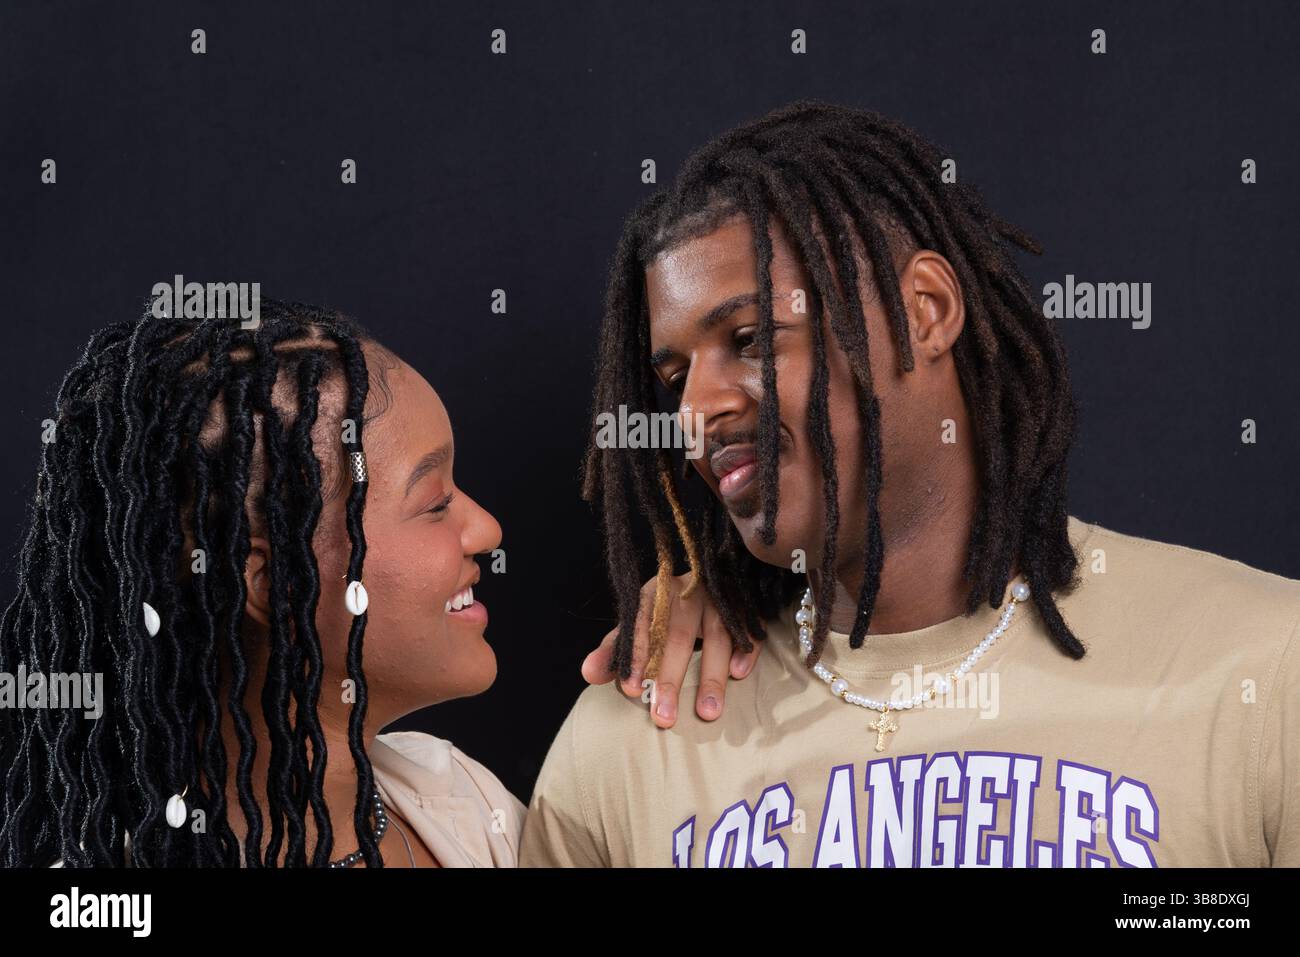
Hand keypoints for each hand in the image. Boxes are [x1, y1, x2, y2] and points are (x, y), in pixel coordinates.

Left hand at [581, 572, 761, 727]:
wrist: (713, 576)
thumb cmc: (667, 612)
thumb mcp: (640, 624)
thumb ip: (617, 649)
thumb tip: (588, 674)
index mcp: (656, 593)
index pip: (641, 624)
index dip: (636, 656)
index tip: (629, 690)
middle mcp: (687, 591)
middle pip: (676, 636)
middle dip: (669, 679)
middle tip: (663, 718)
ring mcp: (719, 598)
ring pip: (716, 637)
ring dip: (711, 677)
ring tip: (706, 714)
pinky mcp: (746, 606)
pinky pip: (748, 629)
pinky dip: (745, 651)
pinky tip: (739, 676)